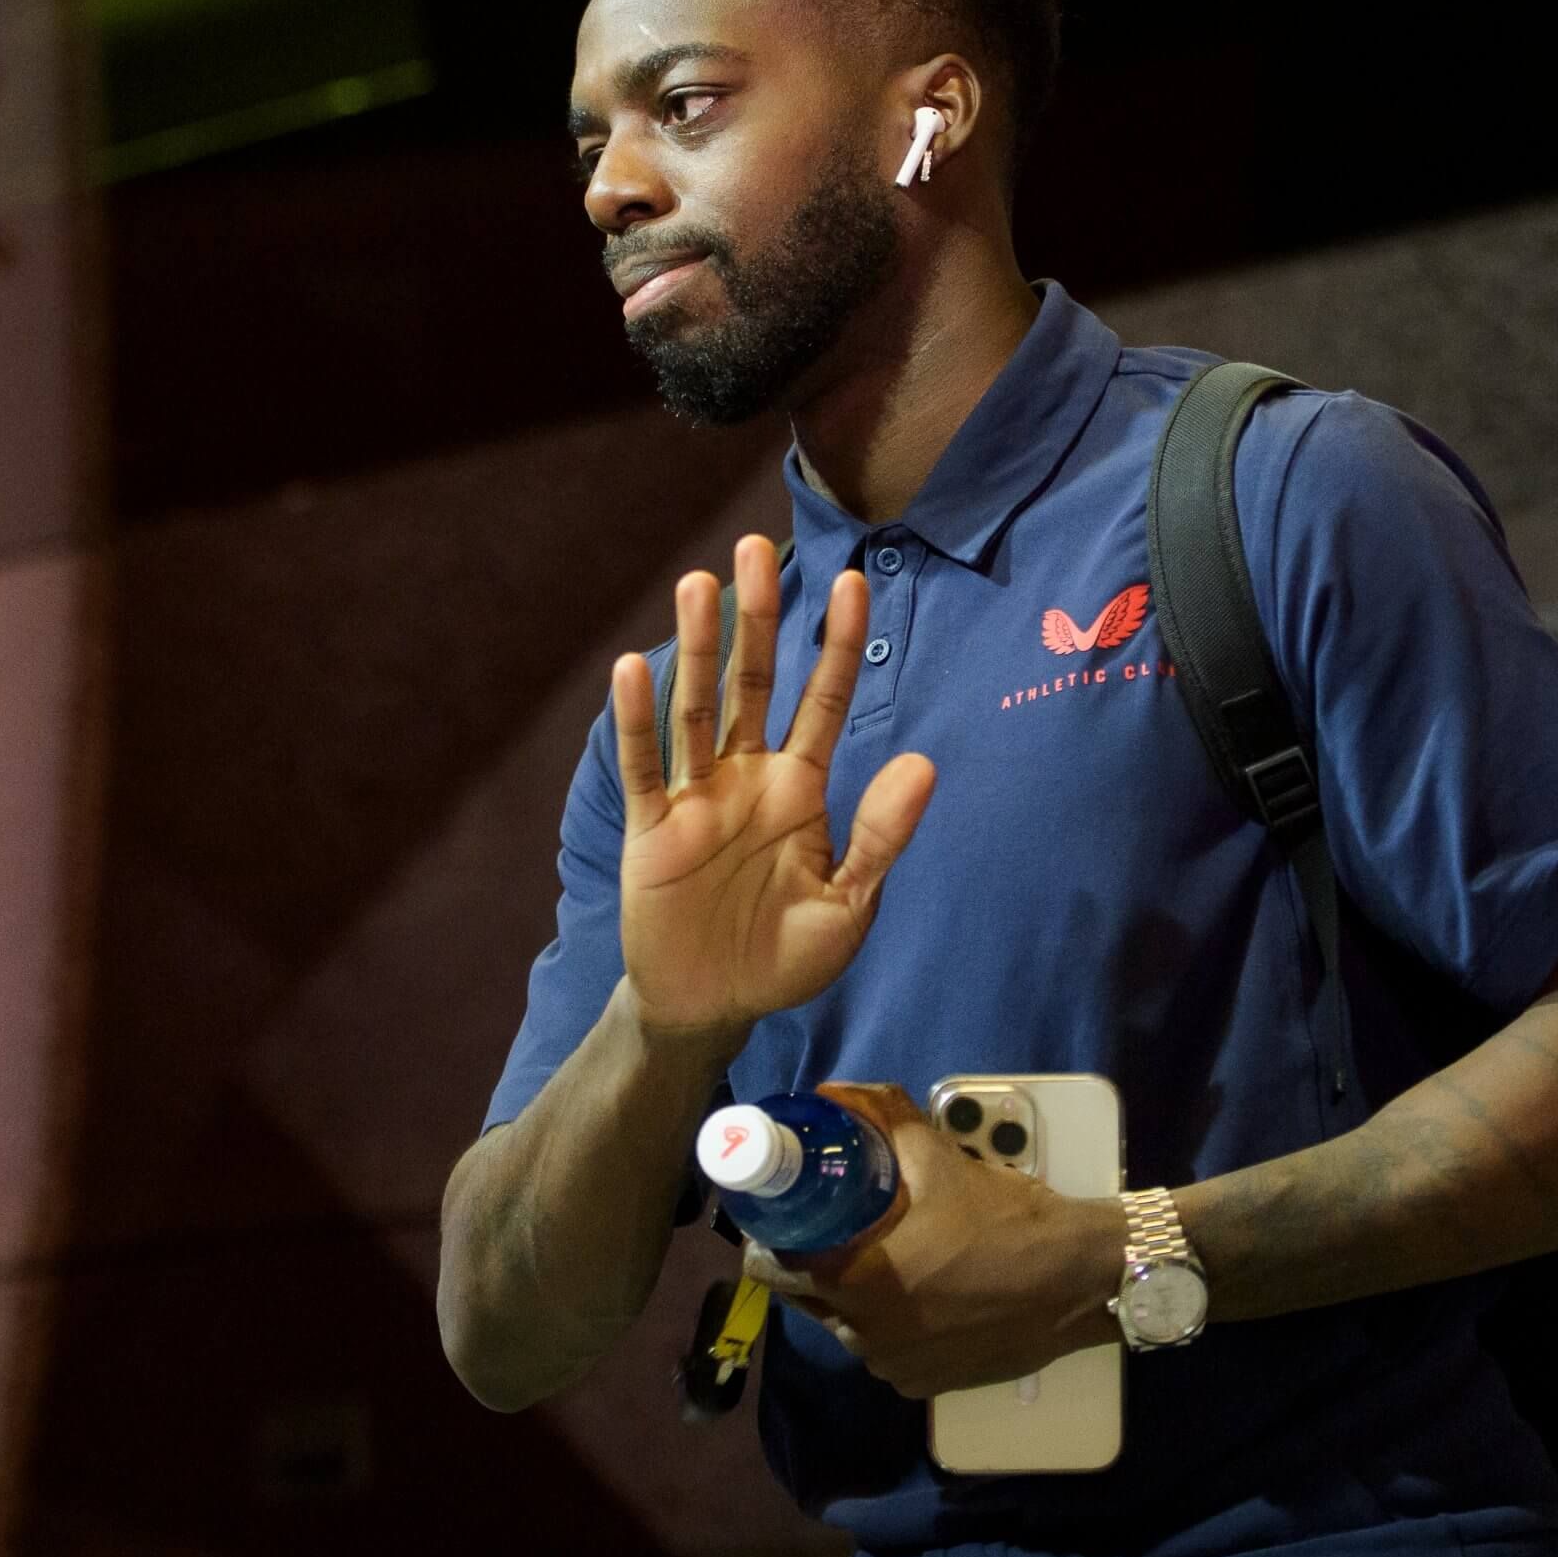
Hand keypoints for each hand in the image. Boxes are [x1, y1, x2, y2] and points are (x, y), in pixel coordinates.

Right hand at [612, 539, 936, 1045]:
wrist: (711, 1008)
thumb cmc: (782, 958)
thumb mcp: (847, 906)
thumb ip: (879, 836)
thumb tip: (924, 763)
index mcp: (800, 789)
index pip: (824, 700)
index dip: (838, 643)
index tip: (854, 582)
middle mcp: (747, 778)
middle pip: (754, 682)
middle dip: (757, 617)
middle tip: (756, 548)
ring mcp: (696, 798)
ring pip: (698, 709)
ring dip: (698, 648)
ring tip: (699, 584)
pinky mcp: (651, 829)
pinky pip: (645, 767)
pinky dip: (637, 721)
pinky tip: (634, 668)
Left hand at [747, 1083, 1123, 1399]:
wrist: (1077, 1280)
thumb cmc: (1004, 1219)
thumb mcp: (941, 1159)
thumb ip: (884, 1119)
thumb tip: (837, 1091)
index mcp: (854, 1281)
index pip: (772, 1269)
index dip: (770, 1239)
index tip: (785, 1215)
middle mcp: (862, 1336)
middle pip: (805, 1301)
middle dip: (810, 1266)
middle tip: (834, 1231)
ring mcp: (893, 1368)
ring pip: (847, 1329)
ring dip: (853, 1298)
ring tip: (885, 1261)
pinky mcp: (923, 1386)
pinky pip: (887, 1354)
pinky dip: (892, 1328)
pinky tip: (923, 1297)